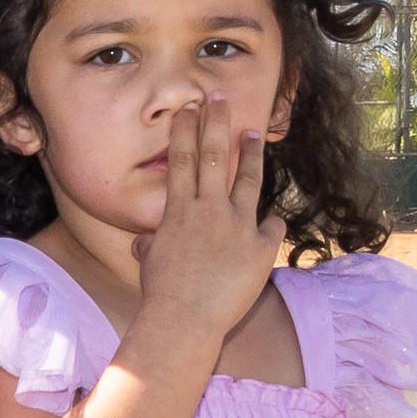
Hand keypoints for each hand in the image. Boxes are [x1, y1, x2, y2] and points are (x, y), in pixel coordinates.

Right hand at [133, 87, 282, 345]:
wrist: (185, 321)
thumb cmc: (161, 296)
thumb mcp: (150, 264)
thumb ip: (150, 246)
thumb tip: (143, 242)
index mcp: (179, 212)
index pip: (182, 162)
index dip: (186, 132)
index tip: (188, 110)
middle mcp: (209, 211)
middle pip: (214, 156)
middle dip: (216, 122)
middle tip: (219, 96)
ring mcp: (238, 226)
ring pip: (247, 179)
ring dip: (251, 152)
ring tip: (254, 131)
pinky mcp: (260, 247)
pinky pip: (271, 227)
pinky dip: (271, 223)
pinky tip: (273, 220)